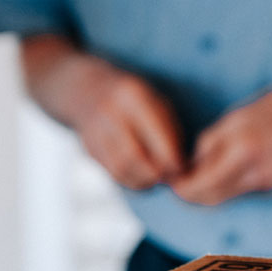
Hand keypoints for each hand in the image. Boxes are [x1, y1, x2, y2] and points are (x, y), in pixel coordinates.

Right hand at [71, 64, 186, 190]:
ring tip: (158, 178)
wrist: (88, 90)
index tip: (183, 167)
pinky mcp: (88, 148)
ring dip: (144, 180)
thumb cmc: (135, 99)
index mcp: (133, 96)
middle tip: (171, 177)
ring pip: (121, 168)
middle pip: (135, 155)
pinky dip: (131, 180)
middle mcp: (110, 112)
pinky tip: (143, 177)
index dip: (171, 157)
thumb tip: (180, 165)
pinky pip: (112, 172)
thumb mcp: (156, 101)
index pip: (155, 134)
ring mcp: (95, 131)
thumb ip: (169, 130)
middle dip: (157, 172)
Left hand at [172, 84, 271, 205]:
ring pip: (224, 197)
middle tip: (178, 179)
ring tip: (198, 172)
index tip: (170, 176)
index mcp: (241, 152)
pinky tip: (224, 169)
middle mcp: (253, 174)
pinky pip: (241, 191)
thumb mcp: (238, 117)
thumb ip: (212, 142)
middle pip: (209, 199)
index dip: (180, 185)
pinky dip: (227, 185)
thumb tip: (191, 164)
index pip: (199, 185)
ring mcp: (265, 183)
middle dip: (190, 193)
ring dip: (208, 190)